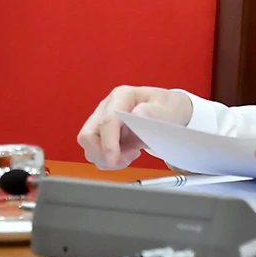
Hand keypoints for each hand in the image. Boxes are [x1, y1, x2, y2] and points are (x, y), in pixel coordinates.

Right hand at [77, 86, 194, 169]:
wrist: (165, 112)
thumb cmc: (165, 109)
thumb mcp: (167, 109)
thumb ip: (154, 112)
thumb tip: (138, 114)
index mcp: (122, 97)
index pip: (107, 120)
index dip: (107, 143)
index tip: (113, 159)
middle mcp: (106, 107)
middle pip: (88, 135)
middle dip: (102, 154)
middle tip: (126, 159)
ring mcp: (101, 121)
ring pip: (89, 146)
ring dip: (106, 158)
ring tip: (131, 154)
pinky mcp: (102, 134)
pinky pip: (96, 152)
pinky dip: (109, 159)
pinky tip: (126, 155)